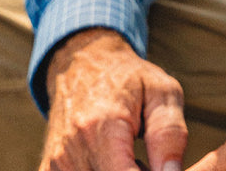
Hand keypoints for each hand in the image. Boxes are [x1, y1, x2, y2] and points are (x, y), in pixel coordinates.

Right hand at [40, 27, 186, 170]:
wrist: (83, 64)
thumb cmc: (129, 78)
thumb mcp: (161, 92)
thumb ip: (169, 134)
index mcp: (101, 128)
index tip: (156, 161)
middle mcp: (70, 152)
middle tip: (146, 158)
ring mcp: (56, 165)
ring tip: (129, 157)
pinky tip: (111, 163)